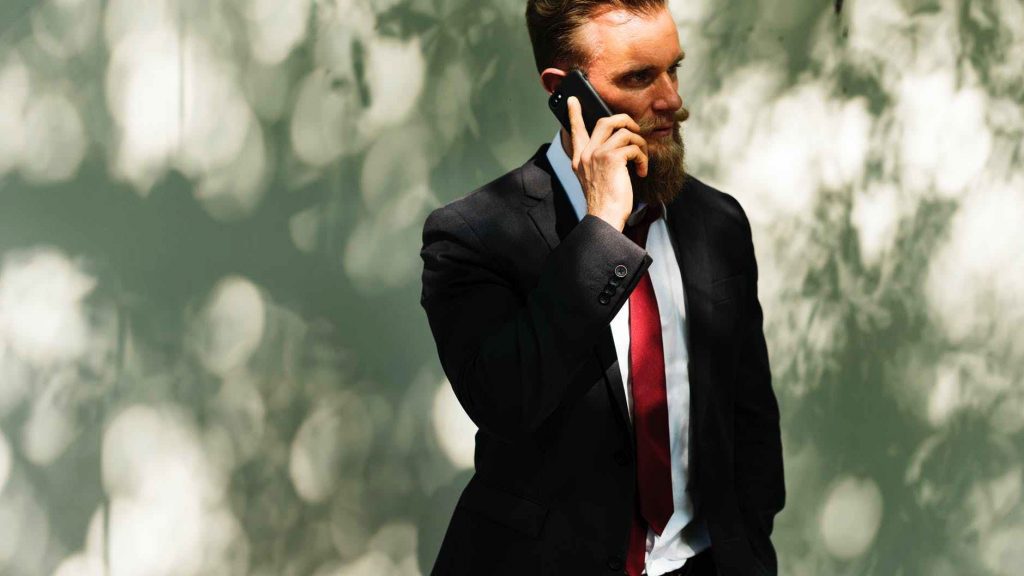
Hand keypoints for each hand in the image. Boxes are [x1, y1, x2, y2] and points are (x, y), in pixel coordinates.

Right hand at [567, 96, 647, 231]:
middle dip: (626, 121)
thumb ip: (599, 162)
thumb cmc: (605, 202)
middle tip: (635, 130)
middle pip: (606, 121)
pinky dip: (643, 158)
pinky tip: (642, 171)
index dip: (574, 115)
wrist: (605, 217)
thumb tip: (619, 147)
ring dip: (640, 145)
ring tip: (642, 161)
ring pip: (625, 132)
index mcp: (580, 159)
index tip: (572, 101)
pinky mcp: (612, 158)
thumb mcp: (596, 179)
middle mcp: (586, 154)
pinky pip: (634, 147)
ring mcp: (597, 154)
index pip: (575, 131)